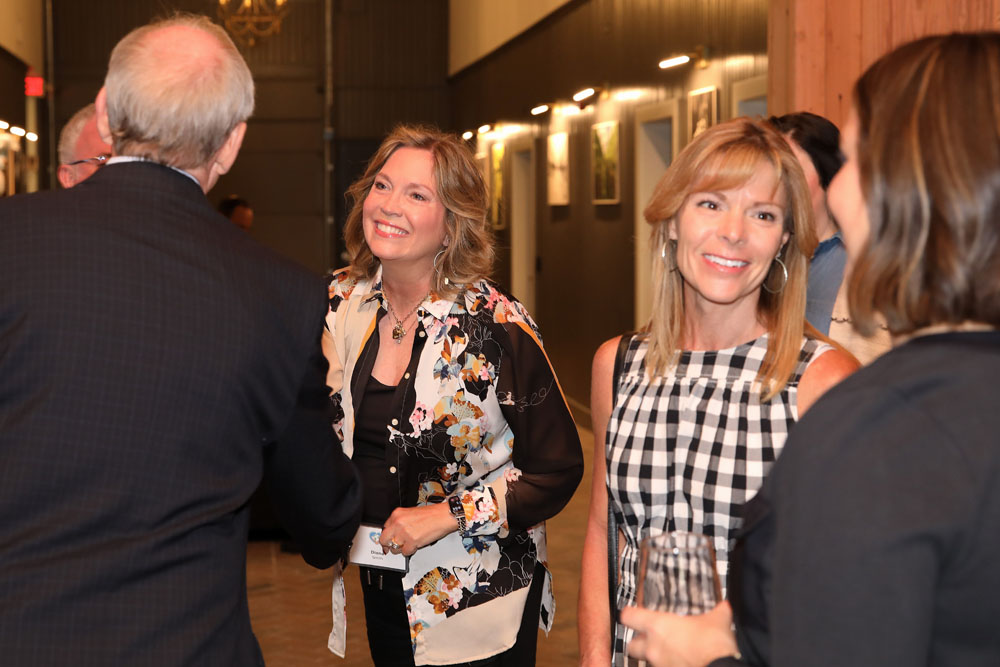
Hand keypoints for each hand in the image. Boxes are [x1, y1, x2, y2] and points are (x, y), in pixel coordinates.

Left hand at [378, 502, 456, 556]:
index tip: (389, 539)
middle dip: (388, 545)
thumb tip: (395, 532)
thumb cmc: (432, 514)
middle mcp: (398, 523)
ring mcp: (404, 533)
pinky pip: (405, 553)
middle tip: (391, 547)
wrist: (443, 516)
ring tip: (408, 544)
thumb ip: (400, 522)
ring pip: (394, 548)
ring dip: (401, 549)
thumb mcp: (411, 513)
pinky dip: (410, 551)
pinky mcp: (412, 542)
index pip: (384, 528)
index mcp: (397, 514)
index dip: (388, 535)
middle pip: (384, 539)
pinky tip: (415, 545)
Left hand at [621, 602, 737, 666]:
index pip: (628, 617)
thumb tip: (725, 607)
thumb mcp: (717, 621)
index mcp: (658, 626)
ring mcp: (659, 665)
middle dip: (638, 643)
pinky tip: (681, 662)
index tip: (632, 614)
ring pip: (647, 661)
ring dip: (655, 657)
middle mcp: (653, 647)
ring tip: (671, 653)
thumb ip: (718, 611)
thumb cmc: (714, 646)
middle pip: (631, 645)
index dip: (629, 614)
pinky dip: (668, 665)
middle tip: (650, 638)